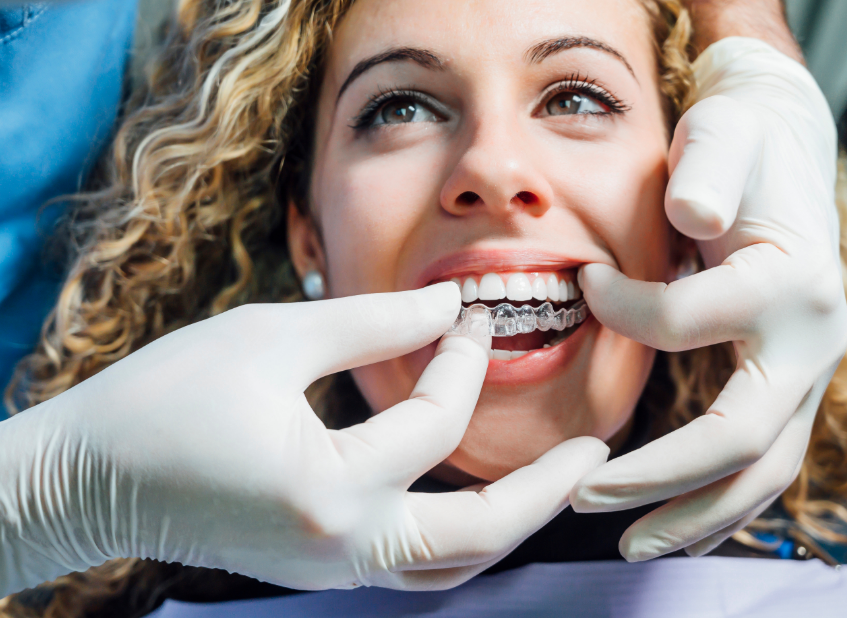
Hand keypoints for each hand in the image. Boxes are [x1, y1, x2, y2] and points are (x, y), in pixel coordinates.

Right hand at [0, 283, 607, 595]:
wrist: (86, 479)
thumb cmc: (165, 398)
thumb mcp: (272, 337)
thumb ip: (370, 322)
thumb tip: (446, 304)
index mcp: (330, 487)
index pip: (433, 421)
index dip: (459, 357)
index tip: (468, 311)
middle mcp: (342, 547)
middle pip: (477, 536)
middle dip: (545, 492)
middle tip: (595, 453)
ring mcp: (331, 569)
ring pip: (450, 566)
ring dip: (508, 523)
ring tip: (552, 481)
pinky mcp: (318, 568)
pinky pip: (412, 564)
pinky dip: (456, 531)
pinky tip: (473, 492)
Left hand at [570, 38, 846, 559]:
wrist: (779, 150)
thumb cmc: (739, 145)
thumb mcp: (723, 137)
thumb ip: (708, 172)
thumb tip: (692, 218)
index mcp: (791, 283)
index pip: (686, 324)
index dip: (621, 310)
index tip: (581, 284)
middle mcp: (814, 340)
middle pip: (740, 439)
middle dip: (657, 478)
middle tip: (581, 497)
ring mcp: (806, 372)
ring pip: (760, 472)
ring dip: (691, 515)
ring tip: (630, 545)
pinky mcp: (785, 384)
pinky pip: (759, 461)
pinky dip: (717, 501)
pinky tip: (673, 524)